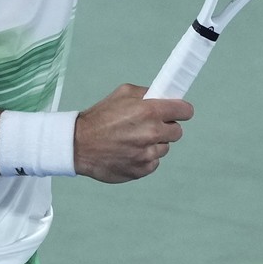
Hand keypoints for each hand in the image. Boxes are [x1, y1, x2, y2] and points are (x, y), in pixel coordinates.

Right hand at [73, 84, 193, 183]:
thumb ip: (147, 93)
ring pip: (165, 148)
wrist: (78, 145)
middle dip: (167, 127)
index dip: (182, 110)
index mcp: (150, 111)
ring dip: (154, 144)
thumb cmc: (99, 117)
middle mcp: (152, 133)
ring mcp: (147, 154)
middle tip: (151, 126)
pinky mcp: (142, 170)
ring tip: (134, 140)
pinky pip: (154, 162)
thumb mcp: (122, 93)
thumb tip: (165, 97)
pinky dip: (145, 158)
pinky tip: (130, 151)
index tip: (180, 112)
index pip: (184, 111)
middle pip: (177, 131)